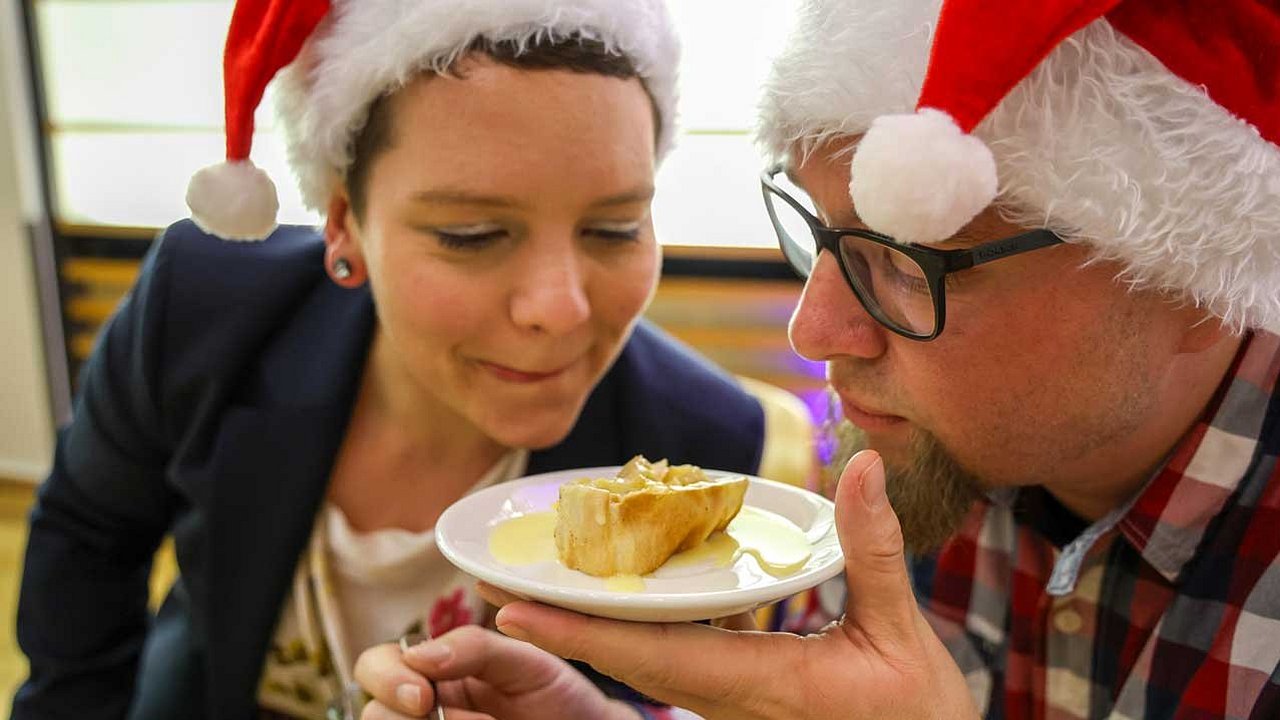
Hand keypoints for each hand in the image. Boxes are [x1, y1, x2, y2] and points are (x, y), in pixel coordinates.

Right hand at [354, 625, 640, 718]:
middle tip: (427, 710)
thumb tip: (419, 655)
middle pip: (372, 709)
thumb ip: (474, 648)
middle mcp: (424, 708)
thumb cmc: (556, 694)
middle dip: (392, 708)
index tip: (422, 693)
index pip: (379, 664)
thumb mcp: (523, 662)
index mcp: (434, 672)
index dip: (387, 676)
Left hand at [481, 450, 979, 719]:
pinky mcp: (738, 703)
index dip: (579, 631)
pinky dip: (632, 633)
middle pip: (627, 660)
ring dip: (588, 629)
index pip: (651, 654)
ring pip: (643, 665)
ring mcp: (729, 707)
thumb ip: (872, 551)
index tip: (516, 609)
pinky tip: (621, 603)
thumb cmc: (919, 717)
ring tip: (540, 588)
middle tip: (495, 588)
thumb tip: (864, 465)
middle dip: (559, 626)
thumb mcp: (901, 634)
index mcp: (759, 684)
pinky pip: (670, 665)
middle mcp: (728, 700)